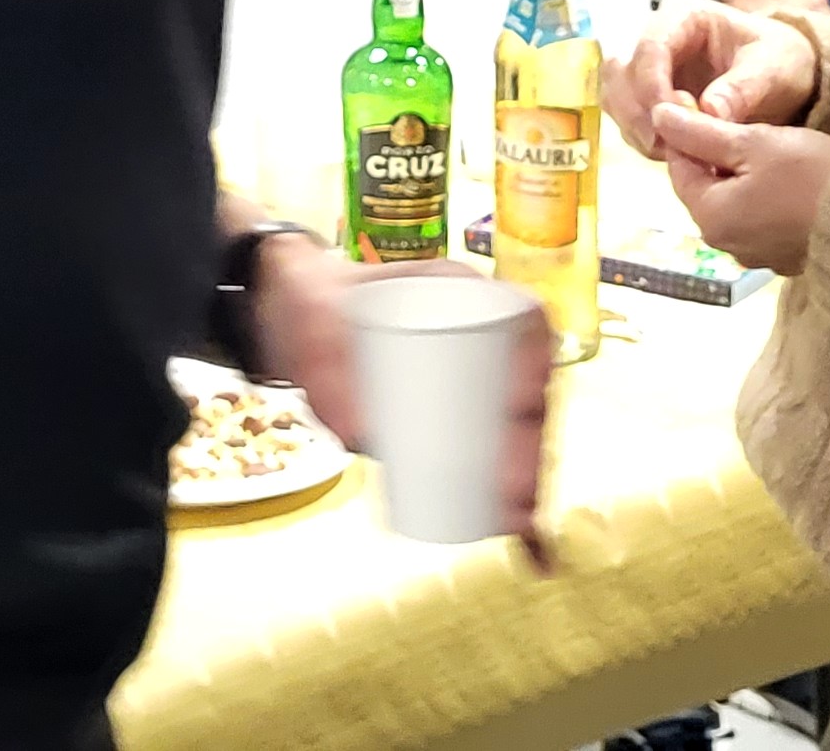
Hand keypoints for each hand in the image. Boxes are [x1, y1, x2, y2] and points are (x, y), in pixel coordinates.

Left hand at [253, 235, 554, 567]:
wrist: (292, 316)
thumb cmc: (313, 303)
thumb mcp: (316, 324)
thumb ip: (328, 366)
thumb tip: (358, 433)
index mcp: (461, 294)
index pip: (526, 324)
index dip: (537, 364)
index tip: (521, 407)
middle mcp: (478, 335)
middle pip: (528, 391)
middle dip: (531, 449)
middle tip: (515, 497)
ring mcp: (469, 379)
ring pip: (515, 429)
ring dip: (526, 476)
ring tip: (518, 522)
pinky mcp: (450, 416)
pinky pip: (490, 452)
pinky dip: (506, 491)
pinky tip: (521, 534)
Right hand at [606, 0, 821, 158]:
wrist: (782, 78)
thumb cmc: (779, 62)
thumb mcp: (774, 69)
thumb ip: (742, 88)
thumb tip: (709, 111)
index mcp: (683, 15)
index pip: (650, 46)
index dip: (652, 86)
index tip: (673, 122)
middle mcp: (656, 35)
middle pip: (622, 73)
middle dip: (639, 112)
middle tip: (667, 146)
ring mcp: (648, 66)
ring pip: (616, 96)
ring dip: (637, 128)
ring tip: (673, 152)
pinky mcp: (647, 95)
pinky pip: (627, 117)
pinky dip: (643, 138)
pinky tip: (673, 153)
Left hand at [654, 107, 829, 274]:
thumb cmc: (812, 176)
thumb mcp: (754, 143)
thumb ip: (702, 132)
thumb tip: (657, 116)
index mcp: (711, 217)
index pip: (679, 168)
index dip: (686, 133)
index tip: (706, 106)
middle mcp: (726, 244)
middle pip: (705, 189)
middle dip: (717, 157)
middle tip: (748, 127)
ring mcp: (756, 256)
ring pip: (734, 204)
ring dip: (742, 177)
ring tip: (772, 150)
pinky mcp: (784, 258)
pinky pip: (760, 221)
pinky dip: (765, 198)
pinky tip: (789, 180)